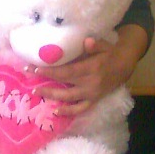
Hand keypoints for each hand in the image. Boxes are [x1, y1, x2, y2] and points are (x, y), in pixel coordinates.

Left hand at [27, 26, 147, 115]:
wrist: (124, 67)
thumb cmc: (110, 53)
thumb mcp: (105, 46)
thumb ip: (95, 45)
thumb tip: (87, 41)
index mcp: (91, 68)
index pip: (67, 71)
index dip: (51, 71)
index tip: (36, 69)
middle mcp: (90, 83)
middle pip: (64, 84)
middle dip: (46, 82)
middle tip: (30, 81)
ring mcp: (91, 94)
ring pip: (69, 98)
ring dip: (52, 95)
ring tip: (37, 92)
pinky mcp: (94, 100)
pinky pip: (80, 108)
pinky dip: (68, 112)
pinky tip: (56, 112)